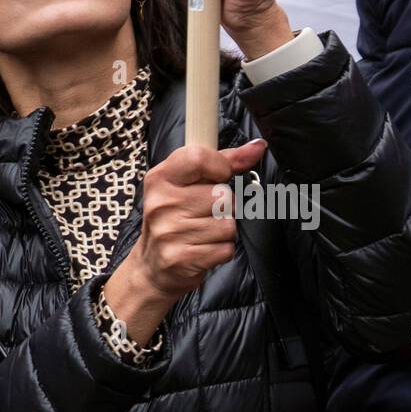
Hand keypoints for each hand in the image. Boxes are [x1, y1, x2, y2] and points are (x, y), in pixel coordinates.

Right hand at [107, 138, 267, 335]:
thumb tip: (258, 147)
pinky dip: (221, 250)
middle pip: (222, 196)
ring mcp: (168, 232)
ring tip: (204, 233)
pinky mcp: (179, 258)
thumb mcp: (188, 184)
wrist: (152, 265)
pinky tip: (204, 249)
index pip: (199, 158)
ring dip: (224, 231)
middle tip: (205, 213)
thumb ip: (224, 162)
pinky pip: (225, 249)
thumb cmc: (176, 217)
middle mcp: (161, 203)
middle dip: (224, 207)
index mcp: (160, 178)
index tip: (220, 176)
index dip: (220, 167)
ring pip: (228, 225)